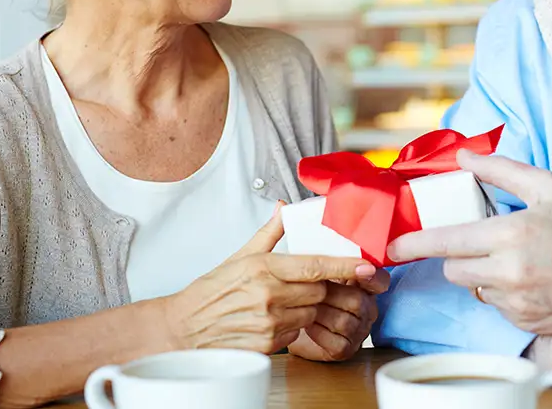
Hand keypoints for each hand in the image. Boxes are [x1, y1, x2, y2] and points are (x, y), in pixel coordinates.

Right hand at [160, 204, 376, 353]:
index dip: (345, 267)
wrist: (183, 328)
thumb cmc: (212, 291)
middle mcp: (269, 295)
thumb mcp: (239, 256)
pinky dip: (293, 327)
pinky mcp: (269, 344)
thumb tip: (283, 207)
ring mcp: (270, 322)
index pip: (316, 266)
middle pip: (320, 292)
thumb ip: (268, 233)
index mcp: (264, 268)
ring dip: (307, 309)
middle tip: (309, 286)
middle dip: (321, 289)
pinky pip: (298, 334)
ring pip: (312, 314)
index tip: (367, 266)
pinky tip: (275, 320)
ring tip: (284, 303)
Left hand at [287, 269, 389, 361]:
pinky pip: (338, 342)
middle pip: (358, 300)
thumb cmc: (305, 293)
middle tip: (308, 289)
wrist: (290, 321)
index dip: (373, 277)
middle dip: (330, 294)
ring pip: (345, 321)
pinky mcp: (346, 350)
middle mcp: (367, 309)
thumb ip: (330, 260)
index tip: (362, 270)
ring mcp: (359, 331)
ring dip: (320, 313)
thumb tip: (325, 239)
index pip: (380, 281)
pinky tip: (308, 326)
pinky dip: (319, 333)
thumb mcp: (317, 271)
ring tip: (304, 306)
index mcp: (365, 286)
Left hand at [386, 151, 551, 333]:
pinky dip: (503, 294)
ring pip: (473, 288)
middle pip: (452, 269)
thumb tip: (464, 157)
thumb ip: (501, 170)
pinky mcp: (525, 322)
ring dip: (483, 275)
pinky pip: (496, 307)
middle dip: (458, 256)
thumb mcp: (547, 187)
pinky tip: (531, 281)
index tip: (393, 245)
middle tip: (484, 244)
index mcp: (510, 235)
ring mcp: (517, 302)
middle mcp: (509, 272)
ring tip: (518, 262)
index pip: (446, 242)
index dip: (414, 243)